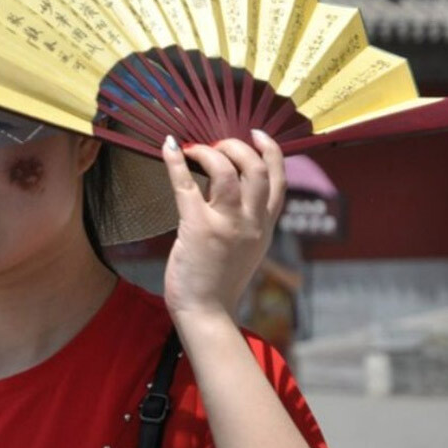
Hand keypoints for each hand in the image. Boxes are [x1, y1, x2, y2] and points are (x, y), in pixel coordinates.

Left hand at [161, 132, 283, 319]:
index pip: (279, 180)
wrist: (207, 313)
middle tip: (217, 144)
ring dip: (210, 151)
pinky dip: (176, 161)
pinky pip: (186, 186)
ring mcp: (226, 225)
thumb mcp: (248, 248)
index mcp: (265, 226)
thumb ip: (248, 219)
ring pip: (227, 172)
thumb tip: (232, 185)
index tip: (258, 135)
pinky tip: (168, 147)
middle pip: (256, 168)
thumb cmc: (220, 280)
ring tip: (196, 148)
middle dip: (237, 146)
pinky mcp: (198, 229)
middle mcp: (251, 222)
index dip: (271, 151)